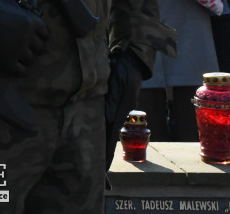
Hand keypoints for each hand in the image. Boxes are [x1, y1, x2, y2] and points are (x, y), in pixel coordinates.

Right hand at [0, 0, 48, 76]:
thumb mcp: (10, 5)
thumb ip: (20, 13)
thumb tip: (21, 16)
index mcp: (31, 21)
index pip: (46, 33)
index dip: (41, 36)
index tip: (35, 37)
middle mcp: (28, 37)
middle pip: (41, 49)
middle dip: (34, 48)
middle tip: (25, 47)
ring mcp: (18, 51)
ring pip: (31, 61)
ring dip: (25, 59)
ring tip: (16, 56)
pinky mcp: (7, 63)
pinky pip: (21, 72)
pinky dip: (18, 70)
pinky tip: (12, 66)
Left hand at [105, 52, 143, 169]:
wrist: (131, 58)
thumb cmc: (123, 67)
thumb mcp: (116, 80)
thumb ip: (111, 98)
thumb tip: (107, 118)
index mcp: (123, 107)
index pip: (113, 133)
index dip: (108, 150)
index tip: (104, 167)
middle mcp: (122, 111)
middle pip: (112, 135)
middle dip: (106, 152)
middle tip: (99, 170)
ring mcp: (121, 108)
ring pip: (110, 128)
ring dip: (104, 140)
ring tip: (97, 156)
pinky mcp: (118, 104)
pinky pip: (110, 119)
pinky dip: (105, 129)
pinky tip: (99, 134)